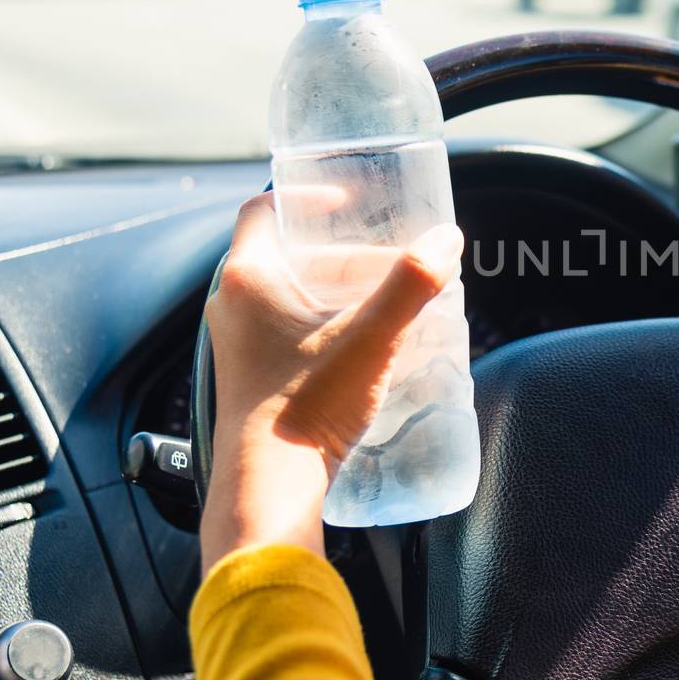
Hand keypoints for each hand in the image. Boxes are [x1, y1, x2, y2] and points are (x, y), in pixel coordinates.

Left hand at [199, 192, 462, 573]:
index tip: (349, 202)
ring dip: (335, 291)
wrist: (269, 484)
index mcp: (248, 277)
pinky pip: (285, 330)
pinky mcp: (250, 376)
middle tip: (386, 259)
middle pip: (288, 253)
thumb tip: (446, 240)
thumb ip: (412, 284)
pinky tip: (364, 344)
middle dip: (340, 252)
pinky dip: (323, 324)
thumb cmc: (307, 406)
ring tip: (384, 300)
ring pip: (288, 294)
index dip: (306, 195)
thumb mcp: (371, 337)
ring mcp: (236, 343)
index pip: (264, 208)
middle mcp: (232, 304)